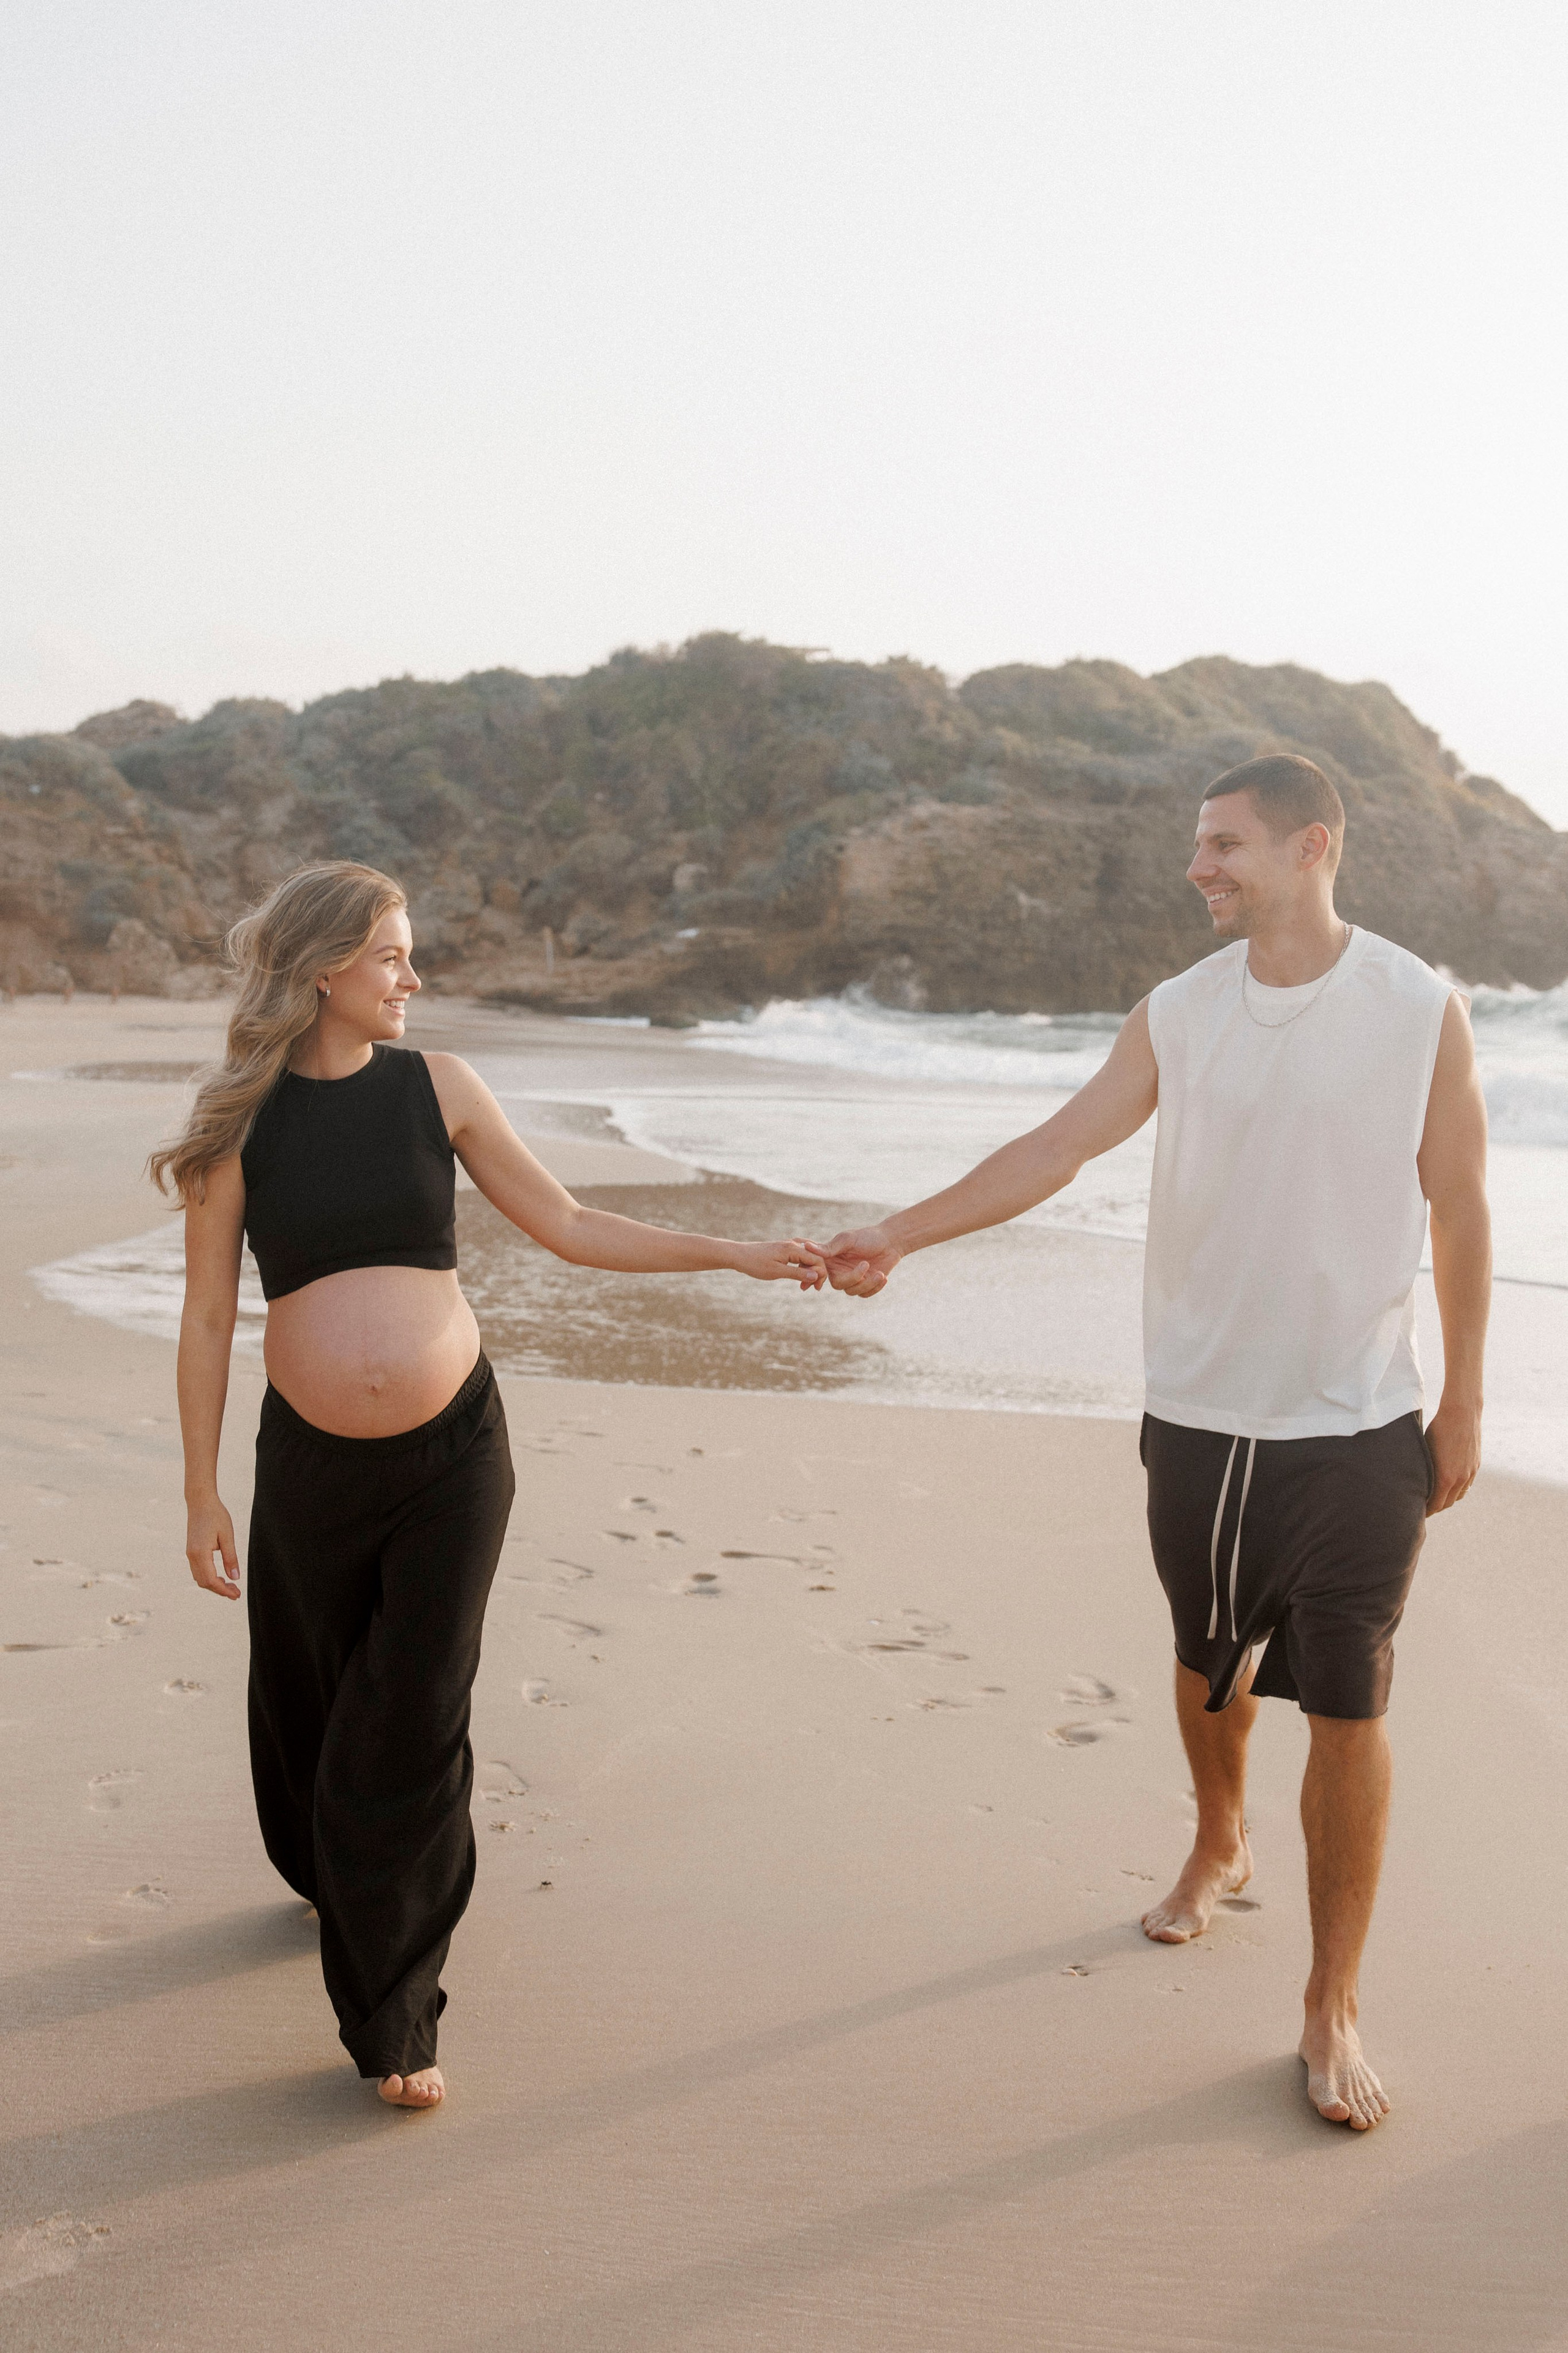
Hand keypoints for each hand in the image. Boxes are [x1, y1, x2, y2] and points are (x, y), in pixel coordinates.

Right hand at [186, 1496, 240, 1596]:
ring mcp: (189, 1554)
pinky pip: (198, 1570)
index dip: (223, 1590)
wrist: (200, 1502)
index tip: (236, 1595)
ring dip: (214, 1585)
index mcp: (200, 1553)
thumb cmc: (216, 1515)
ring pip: (200, 1578)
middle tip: (236, 1592)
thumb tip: (234, 1577)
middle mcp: (192, 1556)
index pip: (211, 1580)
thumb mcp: (227, 1536)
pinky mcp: (191, 1551)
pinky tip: (220, 1576)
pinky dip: (209, 1577)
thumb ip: (231, 1558)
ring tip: (230, 1585)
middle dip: (220, 1590)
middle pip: (204, 1582)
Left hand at [734, 1238, 828, 1289]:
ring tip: (804, 1286)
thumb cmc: (756, 1264)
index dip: (820, 1274)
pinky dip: (802, 1267)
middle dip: (816, 1273)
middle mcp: (792, 1244)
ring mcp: (788, 1246)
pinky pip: (799, 1257)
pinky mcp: (783, 1249)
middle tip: (811, 1288)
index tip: (816, 1288)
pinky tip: (798, 1277)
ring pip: (807, 1257)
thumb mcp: (777, 1272)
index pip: (817, 1259)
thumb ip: (797, 1273)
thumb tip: (816, 1276)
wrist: (738, 1255)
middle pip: (814, 1257)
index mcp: (793, 1248)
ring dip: (809, 1271)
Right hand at [821, 1224, 901, 1297]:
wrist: (891, 1241)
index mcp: (831, 1259)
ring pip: (852, 1291)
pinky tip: (883, 1276)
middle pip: (837, 1284)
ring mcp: (853, 1279)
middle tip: (866, 1264)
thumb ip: (830, 1247)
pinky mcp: (865, 1284)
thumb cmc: (868, 1236)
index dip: (818, 1277)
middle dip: (853, 1278)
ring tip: (880, 1272)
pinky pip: (865, 1294)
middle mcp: (840, 1270)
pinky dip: (875, 1287)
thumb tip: (807, 1247)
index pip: (818, 1271)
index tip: (823, 1280)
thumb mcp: (848, 1239)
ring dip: (867, 1283)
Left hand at [1424, 1398, 1480, 1512]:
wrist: (1462, 1413)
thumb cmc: (1438, 1430)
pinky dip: (1458, 1489)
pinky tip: (1450, 1486)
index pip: (1436, 1505)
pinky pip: (1467, 1485)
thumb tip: (1418, 1485)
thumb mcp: (1426, 1451)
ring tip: (1437, 1498)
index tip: (1419, 1513)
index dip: (1427, 1511)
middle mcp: (1460, 1479)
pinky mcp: (1476, 1466)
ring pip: (1459, 1495)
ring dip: (1448, 1499)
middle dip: (1436, 1507)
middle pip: (1448, 1503)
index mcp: (1445, 1478)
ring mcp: (1470, 1473)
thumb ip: (1425, 1472)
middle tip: (1425, 1507)